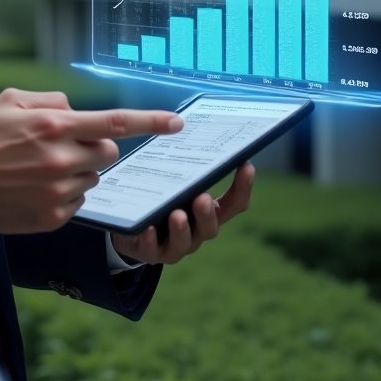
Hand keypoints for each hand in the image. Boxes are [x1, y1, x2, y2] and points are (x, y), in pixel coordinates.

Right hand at [0, 87, 183, 233]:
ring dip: (77, 170)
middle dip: (95, 146)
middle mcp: (60, 159)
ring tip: (39, 168)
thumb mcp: (10, 102)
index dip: (151, 122)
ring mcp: (58, 191)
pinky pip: (78, 200)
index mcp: (53, 126)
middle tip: (65, 146)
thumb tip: (76, 110)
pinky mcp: (54, 216)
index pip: (115, 123)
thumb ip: (50, 101)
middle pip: (109, 151)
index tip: (177, 123)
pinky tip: (34, 188)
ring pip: (93, 177)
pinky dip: (64, 193)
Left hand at [110, 163, 255, 264]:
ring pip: (184, 242)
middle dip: (207, 213)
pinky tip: (147, 228)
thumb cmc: (161, 199)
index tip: (247, 165)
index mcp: (208, 212)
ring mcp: (175, 245)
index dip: (242, 187)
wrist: (133, 228)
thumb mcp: (174, 182)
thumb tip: (184, 127)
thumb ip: (185, 168)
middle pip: (211, 227)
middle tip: (202, 198)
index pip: (234, 203)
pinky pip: (152, 250)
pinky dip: (150, 240)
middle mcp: (196, 231)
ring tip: (176, 214)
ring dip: (182, 229)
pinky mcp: (151, 253)